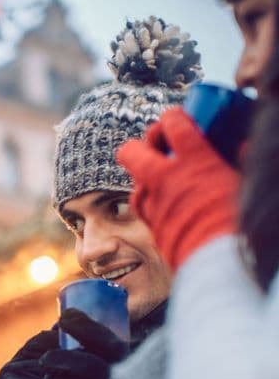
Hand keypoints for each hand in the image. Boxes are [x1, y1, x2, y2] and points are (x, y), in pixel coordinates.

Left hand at [116, 107, 240, 270]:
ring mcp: (154, 202)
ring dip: (145, 176)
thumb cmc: (240, 219)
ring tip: (161, 176)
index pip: (174, 127)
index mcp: (194, 161)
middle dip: (142, 144)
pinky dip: (150, 200)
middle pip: (134, 151)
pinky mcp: (151, 225)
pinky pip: (143, 207)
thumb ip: (240, 162)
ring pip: (135, 182)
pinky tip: (161, 200)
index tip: (176, 117)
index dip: (172, 118)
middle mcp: (166, 179)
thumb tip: (243, 147)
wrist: (219, 261)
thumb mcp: (244, 182)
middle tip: (157, 144)